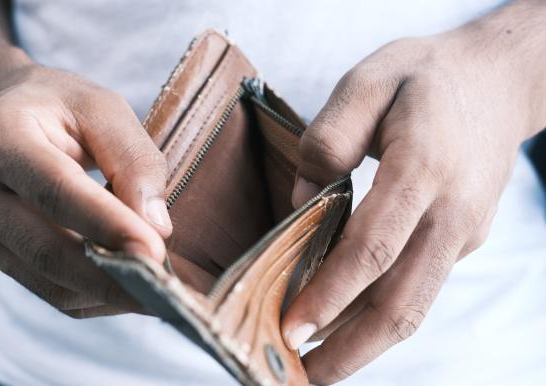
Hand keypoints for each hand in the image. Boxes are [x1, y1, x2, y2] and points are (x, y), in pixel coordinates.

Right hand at [0, 65, 172, 317]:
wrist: (4, 116)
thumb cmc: (60, 108)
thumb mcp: (104, 109)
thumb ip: (133, 160)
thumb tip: (157, 228)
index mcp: (0, 136)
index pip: (55, 190)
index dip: (106, 225)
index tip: (155, 252)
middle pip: (46, 250)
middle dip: (111, 277)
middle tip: (166, 290)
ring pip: (49, 282)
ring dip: (108, 293)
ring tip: (157, 291)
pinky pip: (51, 293)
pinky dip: (96, 297)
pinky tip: (129, 286)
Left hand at [282, 3, 545, 383]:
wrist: (498, 81)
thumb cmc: (425, 78)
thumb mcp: (369, 81)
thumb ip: (329, 138)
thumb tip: (302, 201)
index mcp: (423, 168)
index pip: (374, 248)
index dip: (331, 294)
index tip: (290, 327)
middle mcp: (450, 212)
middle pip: (401, 301)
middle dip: (349, 348)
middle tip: (299, 376)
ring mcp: (461, 232)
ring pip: (414, 305)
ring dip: (365, 344)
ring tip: (317, 366)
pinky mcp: (461, 240)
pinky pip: (417, 286)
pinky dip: (380, 314)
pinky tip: (343, 321)